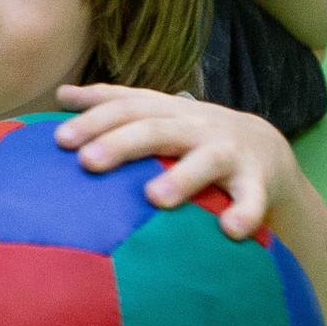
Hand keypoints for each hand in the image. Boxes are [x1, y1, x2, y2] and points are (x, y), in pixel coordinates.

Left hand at [53, 83, 298, 239]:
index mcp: (168, 112)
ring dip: (182, 178)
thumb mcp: (158, 113)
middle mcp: (197, 127)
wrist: (266, 148)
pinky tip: (231, 231)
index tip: (60, 140)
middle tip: (88, 162)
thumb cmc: (194, 135)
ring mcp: (229, 154)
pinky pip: (253, 199)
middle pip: (156, 131)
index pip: (127, 108)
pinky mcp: (258, 183)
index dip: (94, 120)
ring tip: (155, 198)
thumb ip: (115, 104)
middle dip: (122, 144)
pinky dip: (245, 213)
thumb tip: (62, 94)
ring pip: (206, 161)